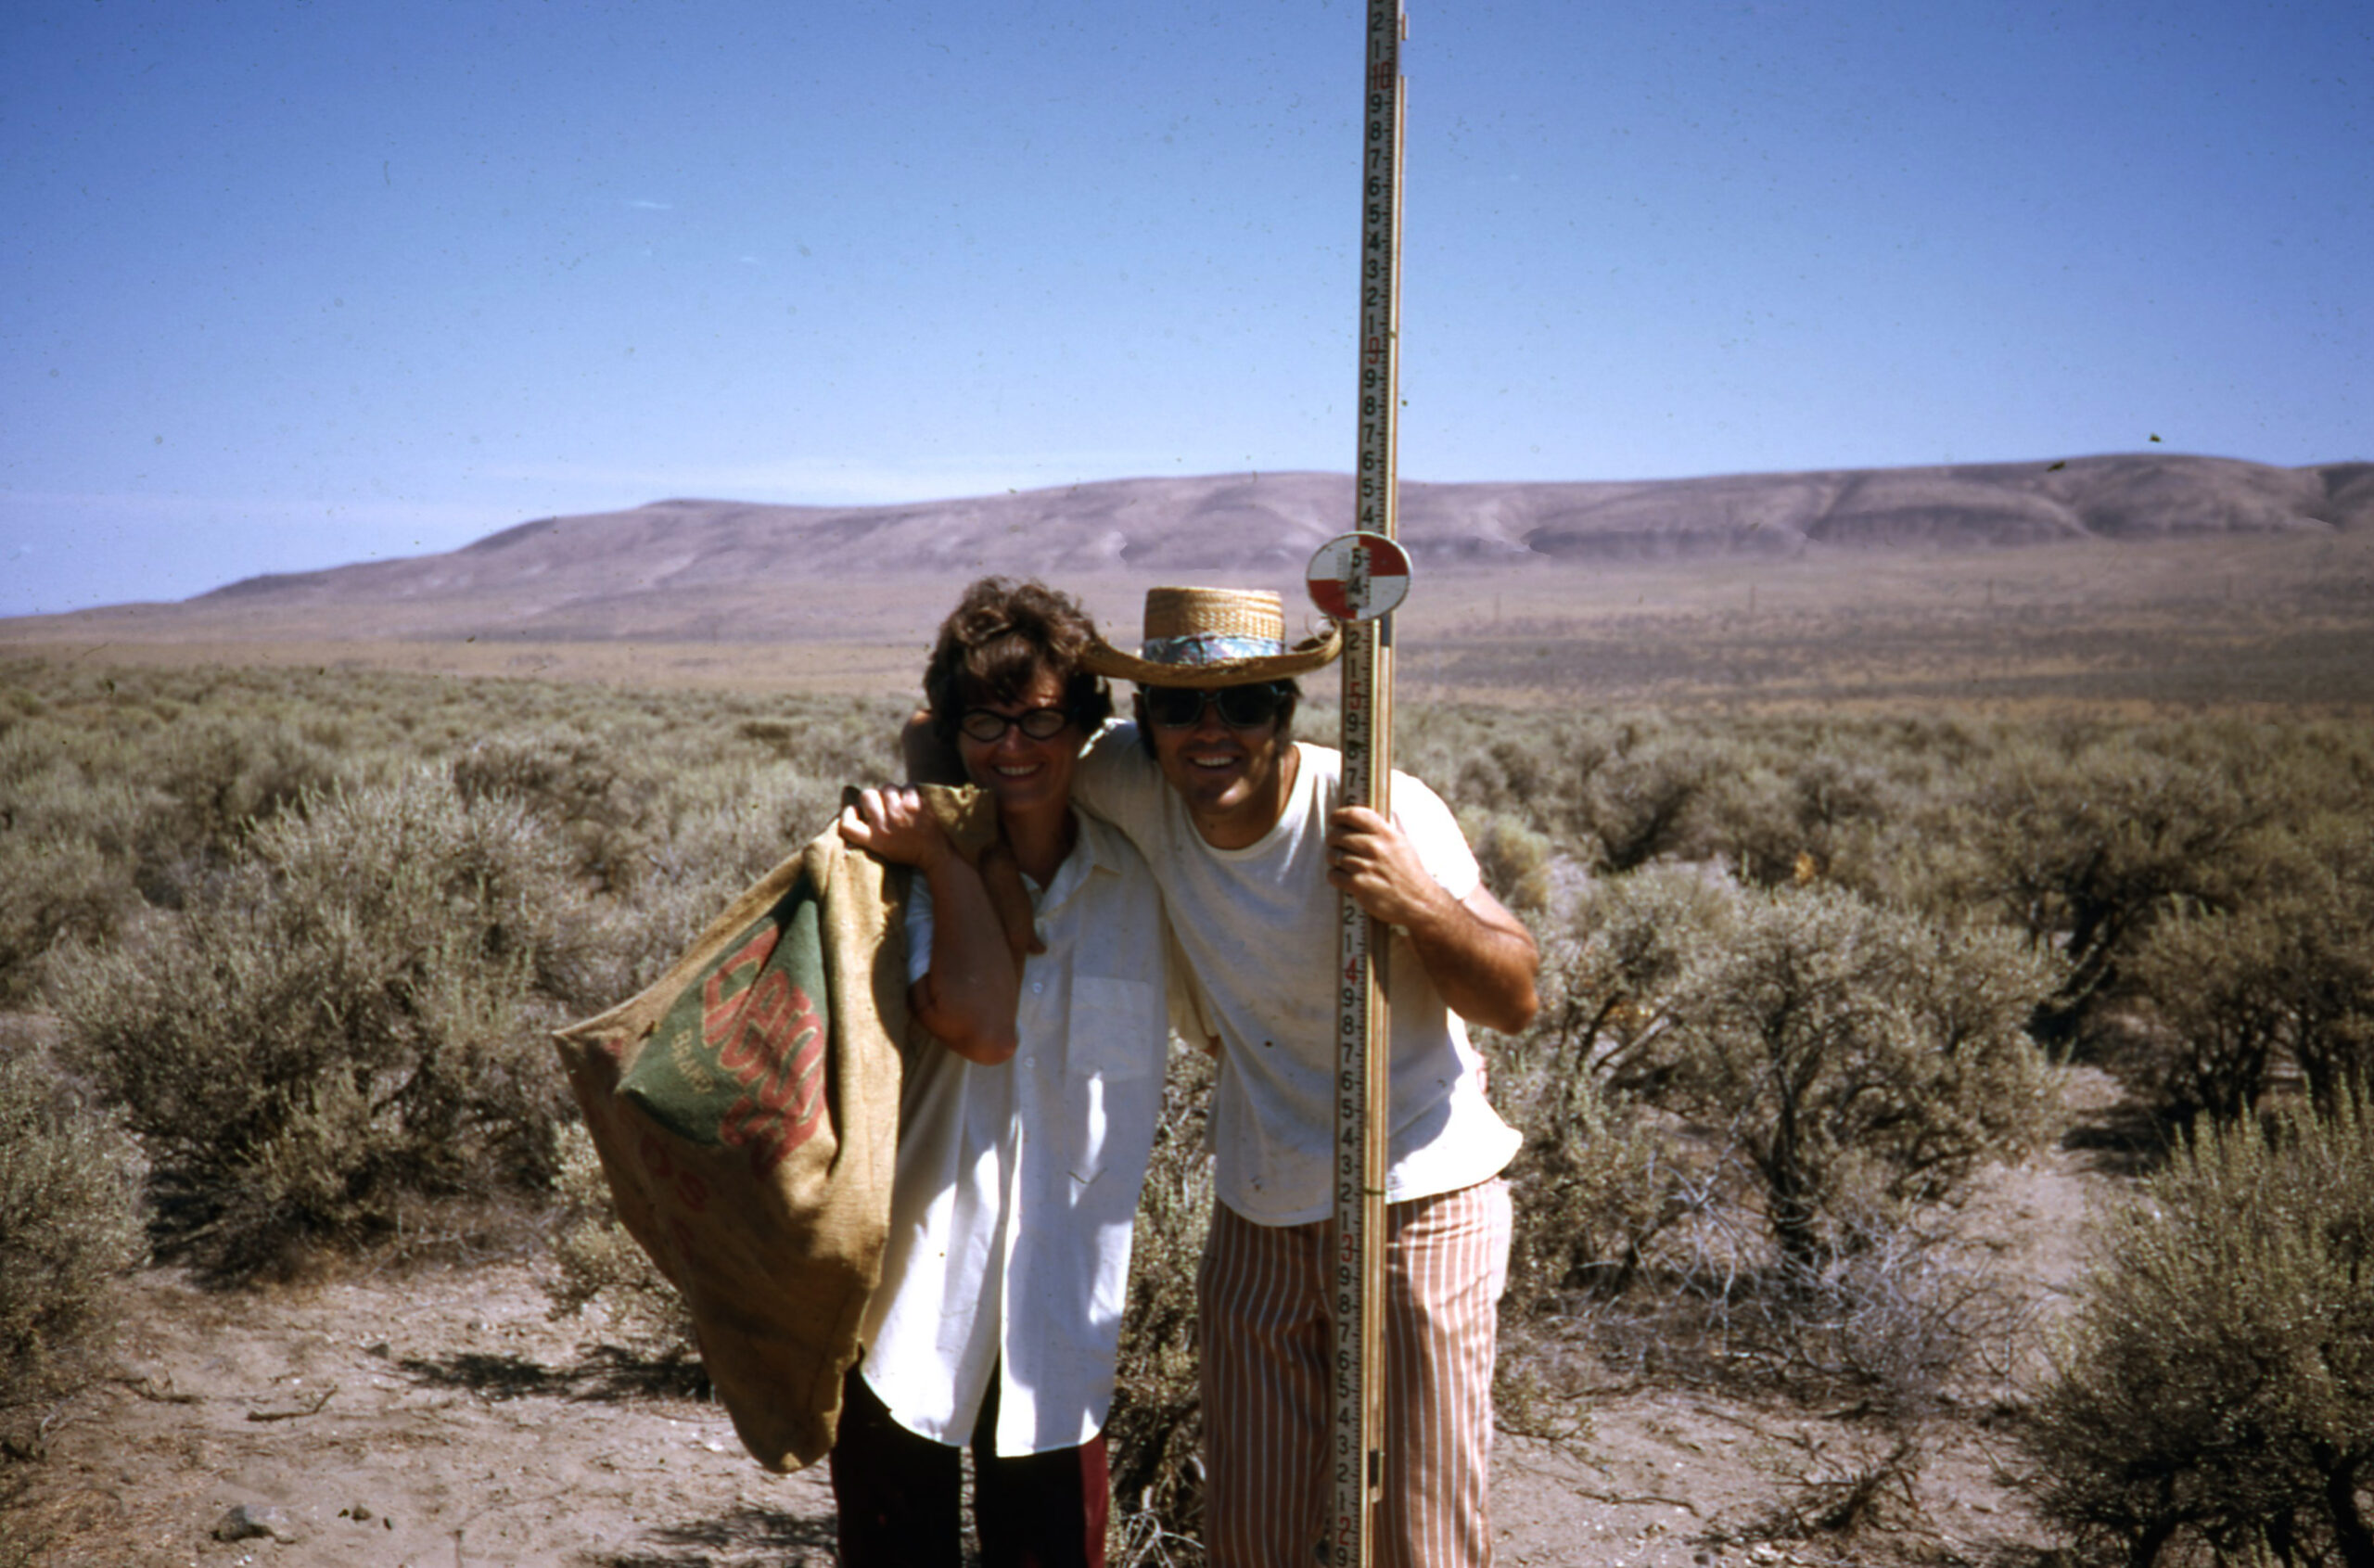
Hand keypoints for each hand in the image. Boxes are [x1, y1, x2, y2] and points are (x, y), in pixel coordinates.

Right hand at [838, 786, 951, 870]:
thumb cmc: (912, 851)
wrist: (940, 853)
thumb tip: (858, 809)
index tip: (857, 811)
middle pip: (867, 795)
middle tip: (887, 805)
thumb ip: (871, 833)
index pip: (847, 825)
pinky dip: (913, 792)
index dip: (848, 813)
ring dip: (896, 794)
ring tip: (906, 806)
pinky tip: (919, 804)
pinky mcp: (915, 804)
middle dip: (876, 797)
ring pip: (888, 788)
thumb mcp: (886, 850)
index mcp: (874, 840)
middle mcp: (883, 825)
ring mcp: (899, 813)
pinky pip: (908, 786)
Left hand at [1324, 805, 1452, 930]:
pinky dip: (1335, 876)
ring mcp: (1366, 867)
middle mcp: (1375, 848)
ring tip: (1341, 862)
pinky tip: (1342, 877)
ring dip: (1333, 859)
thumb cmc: (1410, 872)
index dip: (1339, 815)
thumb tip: (1385, 812)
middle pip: (1338, 835)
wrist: (1418, 902)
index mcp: (1386, 834)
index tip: (1334, 819)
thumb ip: (1392, 827)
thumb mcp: (1404, 844)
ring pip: (1334, 855)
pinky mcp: (1359, 885)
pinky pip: (1334, 875)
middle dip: (1333, 839)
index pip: (1355, 814)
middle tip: (1335, 844)